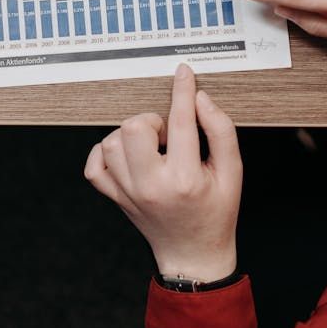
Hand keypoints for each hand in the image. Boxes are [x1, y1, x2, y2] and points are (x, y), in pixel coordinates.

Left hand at [85, 65, 241, 283]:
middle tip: (169, 136)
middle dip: (153, 121)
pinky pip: (93, 165)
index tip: (183, 73)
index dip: (183, 91)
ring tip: (152, 149)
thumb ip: (221, 132)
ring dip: (131, 136)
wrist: (193, 253)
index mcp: (184, 178)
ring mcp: (128, 193)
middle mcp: (151, 185)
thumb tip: (201, 100)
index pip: (181, 121)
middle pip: (134, 127)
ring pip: (111, 142)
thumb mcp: (232, 172)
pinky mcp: (114, 197)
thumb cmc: (215, 212)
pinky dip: (105, 154)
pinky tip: (127, 157)